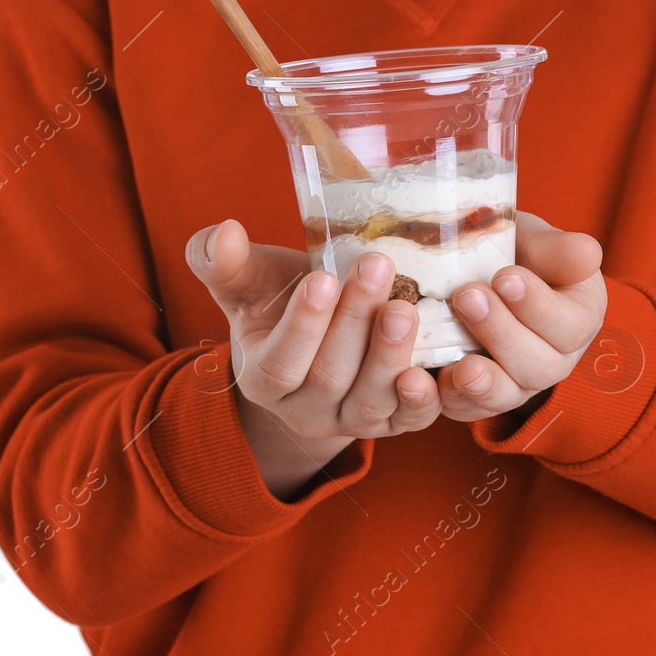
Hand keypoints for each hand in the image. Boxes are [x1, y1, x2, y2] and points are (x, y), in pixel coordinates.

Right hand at [185, 219, 441, 494]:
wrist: (322, 336)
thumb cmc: (283, 300)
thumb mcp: (250, 281)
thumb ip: (224, 261)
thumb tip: (223, 233)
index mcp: (262, 379)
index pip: (279, 363)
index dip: (301, 325)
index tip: (321, 278)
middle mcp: (306, 411)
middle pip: (330, 376)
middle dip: (354, 320)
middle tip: (377, 266)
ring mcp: (351, 420)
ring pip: (370, 400)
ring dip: (390, 355)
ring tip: (405, 306)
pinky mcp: (395, 421)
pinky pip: (411, 419)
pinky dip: (423, 400)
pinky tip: (432, 370)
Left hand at [436, 211, 607, 423]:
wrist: (475, 271)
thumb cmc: (515, 252)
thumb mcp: (536, 241)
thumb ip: (557, 249)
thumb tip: (587, 253)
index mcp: (579, 318)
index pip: (570, 325)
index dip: (537, 306)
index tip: (505, 278)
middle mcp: (556, 359)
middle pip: (541, 366)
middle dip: (502, 334)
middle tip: (468, 297)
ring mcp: (519, 383)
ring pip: (509, 394)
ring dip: (484, 381)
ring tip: (460, 365)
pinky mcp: (481, 397)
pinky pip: (470, 409)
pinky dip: (453, 399)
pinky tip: (434, 382)